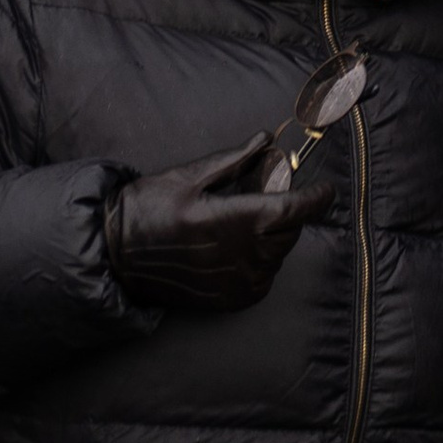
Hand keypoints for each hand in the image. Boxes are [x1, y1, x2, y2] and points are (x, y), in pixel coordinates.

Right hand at [104, 140, 335, 312]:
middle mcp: (240, 256)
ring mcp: (233, 283)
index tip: (327, 190)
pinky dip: (263, 262)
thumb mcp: (190, 175)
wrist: (115, 255)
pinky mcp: (226, 301)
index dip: (316, 198)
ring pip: (278, 255)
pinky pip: (263, 280)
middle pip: (289, 231)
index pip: (293, 210)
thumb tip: (266, 140)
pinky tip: (240, 248)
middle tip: (266, 195)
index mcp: (233, 220)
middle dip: (288, 212)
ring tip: (246, 221)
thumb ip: (235, 160)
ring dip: (274, 236)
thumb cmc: (150, 208)